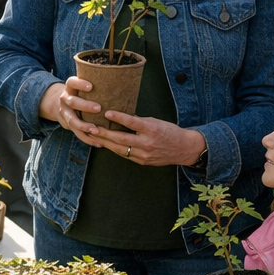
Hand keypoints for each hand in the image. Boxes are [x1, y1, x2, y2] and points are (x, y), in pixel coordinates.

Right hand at [38, 76, 107, 147]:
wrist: (61, 104)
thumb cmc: (81, 93)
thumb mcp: (82, 85)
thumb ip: (96, 84)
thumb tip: (122, 82)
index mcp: (70, 87)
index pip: (72, 82)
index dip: (80, 84)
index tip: (91, 86)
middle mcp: (65, 99)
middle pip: (72, 102)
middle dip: (85, 105)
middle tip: (98, 108)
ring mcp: (65, 113)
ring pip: (73, 120)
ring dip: (84, 125)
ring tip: (96, 129)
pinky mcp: (68, 125)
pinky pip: (77, 133)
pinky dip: (87, 139)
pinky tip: (99, 143)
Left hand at [87, 112, 206, 166]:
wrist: (183, 149)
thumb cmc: (170, 132)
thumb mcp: (156, 122)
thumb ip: (139, 122)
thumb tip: (122, 117)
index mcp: (152, 130)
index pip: (132, 122)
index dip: (119, 117)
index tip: (107, 112)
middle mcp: (147, 143)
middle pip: (121, 139)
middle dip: (104, 133)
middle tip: (90, 127)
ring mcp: (144, 154)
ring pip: (119, 149)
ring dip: (105, 142)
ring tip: (92, 136)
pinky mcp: (142, 161)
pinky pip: (125, 154)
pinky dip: (114, 148)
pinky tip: (105, 144)